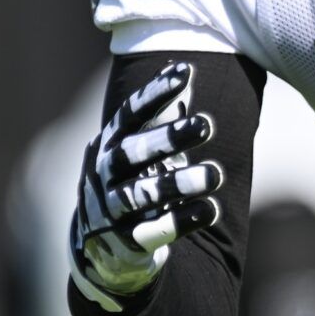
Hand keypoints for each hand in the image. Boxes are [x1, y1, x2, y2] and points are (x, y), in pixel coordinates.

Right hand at [70, 60, 224, 312]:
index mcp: (108, 145)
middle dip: (169, 138)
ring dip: (179, 183)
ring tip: (214, 175)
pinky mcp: (125, 242)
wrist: (99, 247)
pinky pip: (152, 231)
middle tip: (206, 124)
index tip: (186, 71)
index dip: (155, 92)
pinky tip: (210, 210)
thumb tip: (182, 68)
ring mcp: (110, 210)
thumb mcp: (135, 149)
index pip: (129, 114)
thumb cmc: (127, 182)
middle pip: (133, 153)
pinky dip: (181, 221)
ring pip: (143, 194)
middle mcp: (104, 175)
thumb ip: (158, 116)